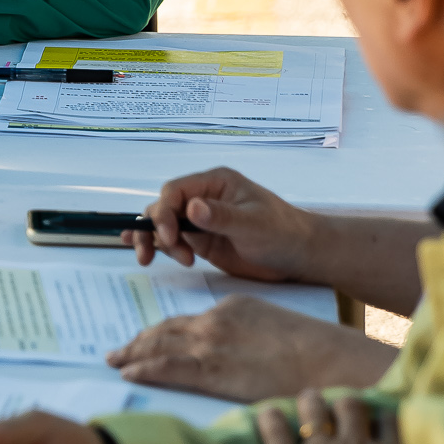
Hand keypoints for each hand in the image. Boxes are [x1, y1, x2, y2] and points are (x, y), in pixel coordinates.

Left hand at [106, 296, 398, 400]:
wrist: (330, 361)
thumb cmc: (317, 352)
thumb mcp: (278, 329)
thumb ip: (252, 336)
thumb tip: (244, 355)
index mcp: (233, 307)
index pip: (188, 320)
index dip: (165, 331)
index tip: (150, 337)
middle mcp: (215, 321)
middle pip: (167, 330)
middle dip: (141, 339)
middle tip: (122, 349)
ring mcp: (210, 345)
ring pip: (159, 346)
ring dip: (133, 353)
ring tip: (116, 360)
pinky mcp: (211, 370)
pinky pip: (166, 368)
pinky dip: (143, 368)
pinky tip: (128, 373)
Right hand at [121, 166, 316, 279]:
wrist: (301, 256)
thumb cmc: (284, 233)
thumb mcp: (254, 224)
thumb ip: (222, 217)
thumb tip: (191, 207)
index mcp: (214, 184)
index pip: (174, 191)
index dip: (164, 212)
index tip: (169, 237)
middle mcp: (202, 198)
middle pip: (162, 207)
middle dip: (153, 229)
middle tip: (153, 253)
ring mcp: (200, 221)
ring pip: (162, 225)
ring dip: (153, 241)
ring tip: (148, 260)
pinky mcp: (201, 241)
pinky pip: (172, 241)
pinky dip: (157, 245)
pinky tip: (143, 251)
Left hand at [256, 390, 402, 443]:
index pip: (388, 418)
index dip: (377, 416)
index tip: (372, 422)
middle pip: (350, 405)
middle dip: (342, 405)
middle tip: (336, 411)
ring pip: (314, 406)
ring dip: (310, 403)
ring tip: (308, 404)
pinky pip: (274, 426)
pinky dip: (270, 419)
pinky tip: (270, 417)